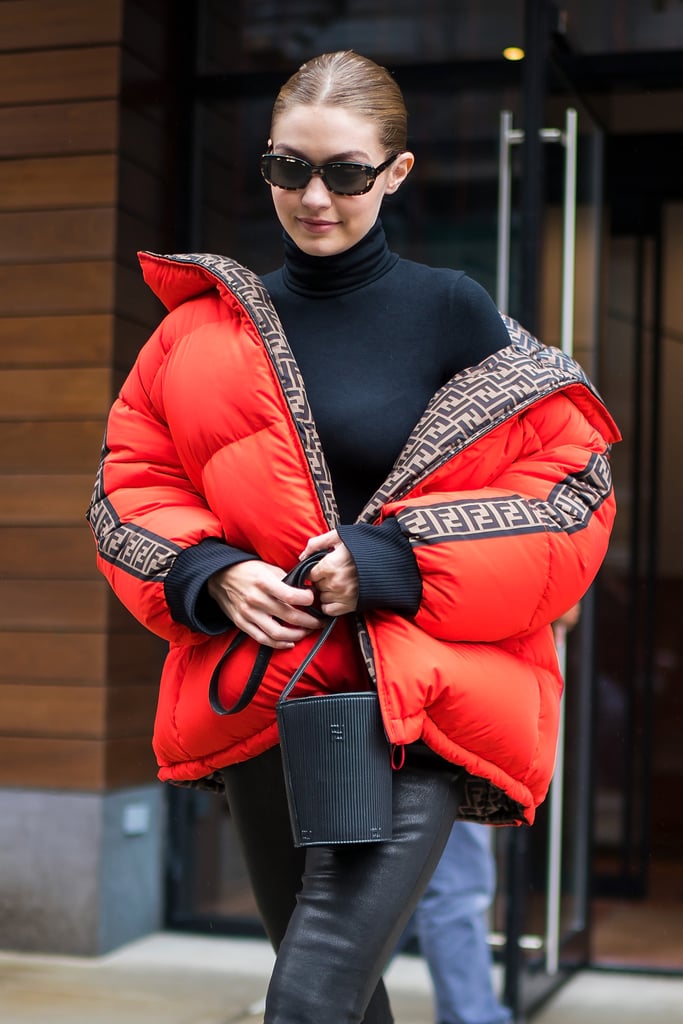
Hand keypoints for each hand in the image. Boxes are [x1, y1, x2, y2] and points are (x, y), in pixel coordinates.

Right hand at [207, 560, 323, 648]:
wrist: (219, 577)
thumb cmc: (248, 570)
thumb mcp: (267, 567)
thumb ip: (286, 579)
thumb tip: (307, 588)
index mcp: (264, 582)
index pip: (291, 595)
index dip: (308, 599)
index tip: (314, 599)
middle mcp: (256, 599)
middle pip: (289, 616)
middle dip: (310, 621)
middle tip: (319, 621)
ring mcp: (248, 614)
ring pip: (278, 632)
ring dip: (297, 635)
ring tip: (307, 632)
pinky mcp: (242, 624)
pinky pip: (263, 639)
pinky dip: (279, 644)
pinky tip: (290, 642)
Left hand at [299, 530, 358, 616]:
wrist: (387, 560)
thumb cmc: (363, 546)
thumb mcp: (339, 536)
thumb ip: (317, 543)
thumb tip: (302, 556)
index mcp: (329, 565)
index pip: (309, 574)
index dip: (314, 571)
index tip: (321, 568)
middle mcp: (334, 582)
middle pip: (315, 586)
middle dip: (321, 581)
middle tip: (332, 574)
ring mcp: (342, 595)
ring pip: (321, 598)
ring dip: (326, 592)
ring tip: (337, 584)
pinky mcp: (350, 605)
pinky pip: (329, 610)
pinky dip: (330, 605)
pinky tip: (337, 596)